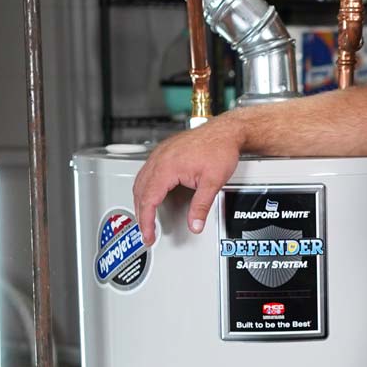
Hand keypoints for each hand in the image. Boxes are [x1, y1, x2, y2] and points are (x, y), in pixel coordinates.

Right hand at [133, 113, 244, 244]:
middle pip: (140, 192)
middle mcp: (159, 159)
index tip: (148, 234)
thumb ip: (201, 206)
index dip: (146, 221)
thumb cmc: (220, 149)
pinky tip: (150, 195)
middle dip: (141, 214)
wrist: (225, 131)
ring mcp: (160, 154)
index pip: (148, 200)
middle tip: (146, 232)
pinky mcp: (164, 152)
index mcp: (166, 167)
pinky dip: (145, 188)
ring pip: (141, 181)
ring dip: (141, 201)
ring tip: (146, 218)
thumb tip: (195, 224)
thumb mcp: (212, 183)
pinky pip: (146, 172)